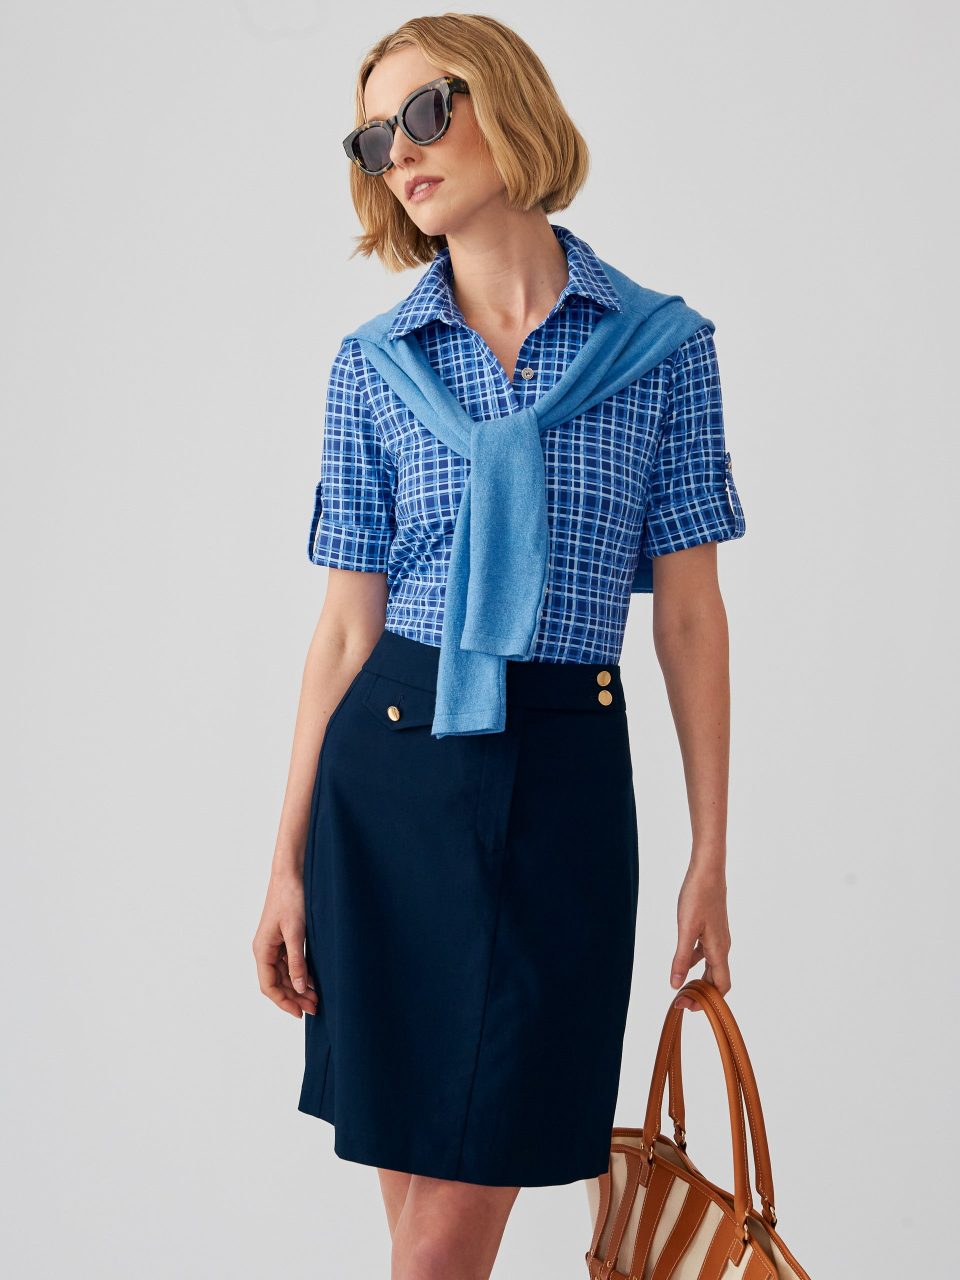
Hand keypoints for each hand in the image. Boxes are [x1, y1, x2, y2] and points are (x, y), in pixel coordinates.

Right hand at [252, 870, 318, 1017]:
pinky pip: (289, 963)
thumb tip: (298, 988)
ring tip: (316, 998)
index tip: (299, 1013)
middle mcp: (265, 949)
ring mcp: (274, 944)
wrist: (291, 873)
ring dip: (298, 987)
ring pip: (283, 974)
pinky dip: (300, 973)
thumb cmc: (291, 898)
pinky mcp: (283, 938)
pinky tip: (312, 980)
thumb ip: (297, 961)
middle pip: (276, 983)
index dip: (283, 1002)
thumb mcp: (296, 932)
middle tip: (315, 1008)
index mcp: (262, 949)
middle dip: (294, 997)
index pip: (269, 986)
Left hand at [669, 859, 730, 1009]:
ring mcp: (718, 938)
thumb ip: (681, 958)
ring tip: (680, 986)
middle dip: (701, 994)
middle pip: (716, 980)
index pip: (721, 987)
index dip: (707, 1002)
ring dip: (698, 979)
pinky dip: (696, 962)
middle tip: (680, 1001)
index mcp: (719, 951)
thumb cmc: (698, 898)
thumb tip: (676, 985)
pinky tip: (683, 962)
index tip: (686, 1006)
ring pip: (711, 967)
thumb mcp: (686, 930)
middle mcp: (722, 947)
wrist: (708, 872)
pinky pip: (706, 953)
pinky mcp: (712, 929)